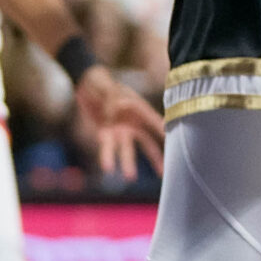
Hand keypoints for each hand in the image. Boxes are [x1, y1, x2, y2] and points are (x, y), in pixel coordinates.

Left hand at [76, 64, 165, 182]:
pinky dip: (107, 158)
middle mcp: (133, 122)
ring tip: (130, 178)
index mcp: (138, 108)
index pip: (153, 121)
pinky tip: (108, 169)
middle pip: (147, 142)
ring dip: (128, 163)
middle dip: (154, 157)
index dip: (162, 131)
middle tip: (162, 172)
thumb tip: (120, 107)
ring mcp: (121, 130)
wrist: (88, 86)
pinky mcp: (105, 135)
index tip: (172, 142)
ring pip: (127, 149)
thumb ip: (112, 96)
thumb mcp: (107, 86)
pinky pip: (107, 148)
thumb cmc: (102, 82)